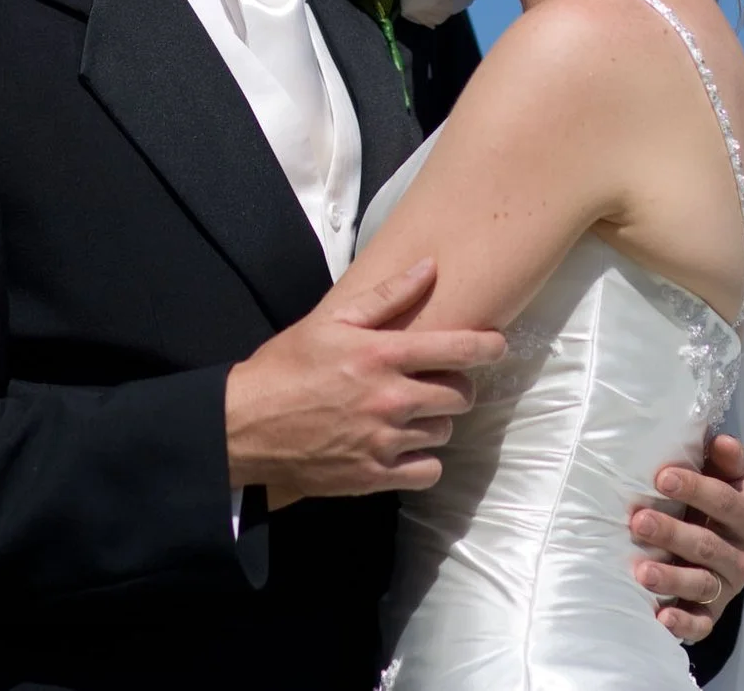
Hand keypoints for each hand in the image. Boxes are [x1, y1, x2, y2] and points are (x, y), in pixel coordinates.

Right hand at [225, 258, 505, 498]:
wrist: (245, 426)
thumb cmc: (285, 367)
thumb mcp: (331, 320)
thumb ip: (387, 296)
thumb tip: (430, 267)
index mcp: (381, 355)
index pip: (458, 349)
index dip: (488, 346)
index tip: (497, 346)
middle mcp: (390, 399)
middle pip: (460, 394)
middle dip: (455, 386)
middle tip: (432, 381)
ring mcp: (384, 441)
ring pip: (445, 431)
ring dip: (434, 421)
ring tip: (406, 412)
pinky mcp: (374, 475)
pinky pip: (427, 470)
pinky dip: (422, 460)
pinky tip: (402, 446)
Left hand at [630, 432, 743, 643]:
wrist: (721, 557)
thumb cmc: (713, 508)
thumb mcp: (725, 481)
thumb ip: (726, 461)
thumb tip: (722, 441)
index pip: (726, 501)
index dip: (696, 489)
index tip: (661, 477)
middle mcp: (743, 555)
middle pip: (708, 544)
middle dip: (673, 532)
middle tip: (639, 521)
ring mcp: (727, 588)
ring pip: (701, 584)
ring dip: (671, 578)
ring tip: (642, 572)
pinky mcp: (711, 616)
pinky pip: (700, 625)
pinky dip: (682, 624)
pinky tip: (661, 618)